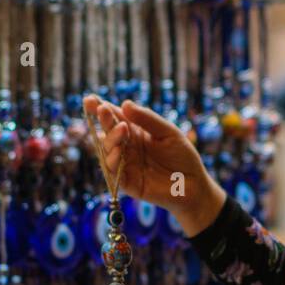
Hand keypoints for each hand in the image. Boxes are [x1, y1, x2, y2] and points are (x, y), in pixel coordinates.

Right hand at [82, 96, 225, 237]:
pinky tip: (119, 150)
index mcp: (135, 131)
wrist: (193, 184)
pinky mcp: (127, 182)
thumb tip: (125, 104)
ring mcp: (125, 164)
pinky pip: (112, 172)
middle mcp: (126, 147)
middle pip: (108, 132)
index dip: (101, 108)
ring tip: (121, 129)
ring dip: (110, 138)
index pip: (115, 117)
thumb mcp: (168, 132)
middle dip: (103, 120)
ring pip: (108, 150)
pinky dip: (112, 160)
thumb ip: (147, 119)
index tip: (90, 99)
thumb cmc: (182, 156)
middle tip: (101, 110)